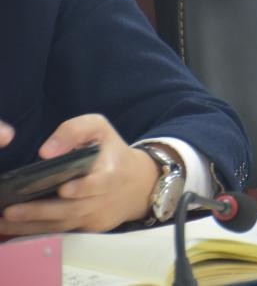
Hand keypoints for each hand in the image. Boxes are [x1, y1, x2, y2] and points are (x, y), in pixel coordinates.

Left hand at [0, 114, 158, 234]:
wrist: (137, 185)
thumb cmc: (111, 152)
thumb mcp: (100, 129)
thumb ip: (75, 131)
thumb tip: (46, 152)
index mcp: (112, 172)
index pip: (101, 183)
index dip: (84, 188)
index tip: (64, 189)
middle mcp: (104, 199)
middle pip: (73, 209)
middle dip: (41, 211)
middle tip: (11, 210)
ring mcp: (95, 217)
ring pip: (62, 225)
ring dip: (30, 226)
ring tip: (3, 222)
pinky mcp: (87, 229)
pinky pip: (61, 233)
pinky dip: (37, 233)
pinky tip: (13, 230)